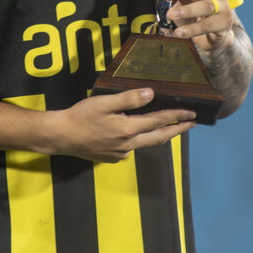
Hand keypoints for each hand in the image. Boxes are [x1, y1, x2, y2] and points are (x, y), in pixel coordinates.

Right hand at [47, 88, 195, 162]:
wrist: (60, 137)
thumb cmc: (80, 117)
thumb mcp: (104, 103)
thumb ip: (129, 99)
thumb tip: (150, 94)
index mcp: (127, 129)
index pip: (159, 121)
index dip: (177, 116)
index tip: (191, 114)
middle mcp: (128, 145)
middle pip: (159, 137)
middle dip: (177, 130)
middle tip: (191, 124)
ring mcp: (120, 154)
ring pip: (144, 143)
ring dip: (157, 134)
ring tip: (167, 126)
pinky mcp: (112, 158)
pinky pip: (130, 148)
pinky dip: (137, 139)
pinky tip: (133, 132)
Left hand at [134, 0, 233, 51]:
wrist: (210, 36)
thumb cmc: (193, 13)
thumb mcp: (176, 2)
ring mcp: (222, 8)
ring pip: (206, 6)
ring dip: (187, 10)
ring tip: (170, 15)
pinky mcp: (223, 24)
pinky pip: (208, 25)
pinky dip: (192, 29)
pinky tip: (179, 32)